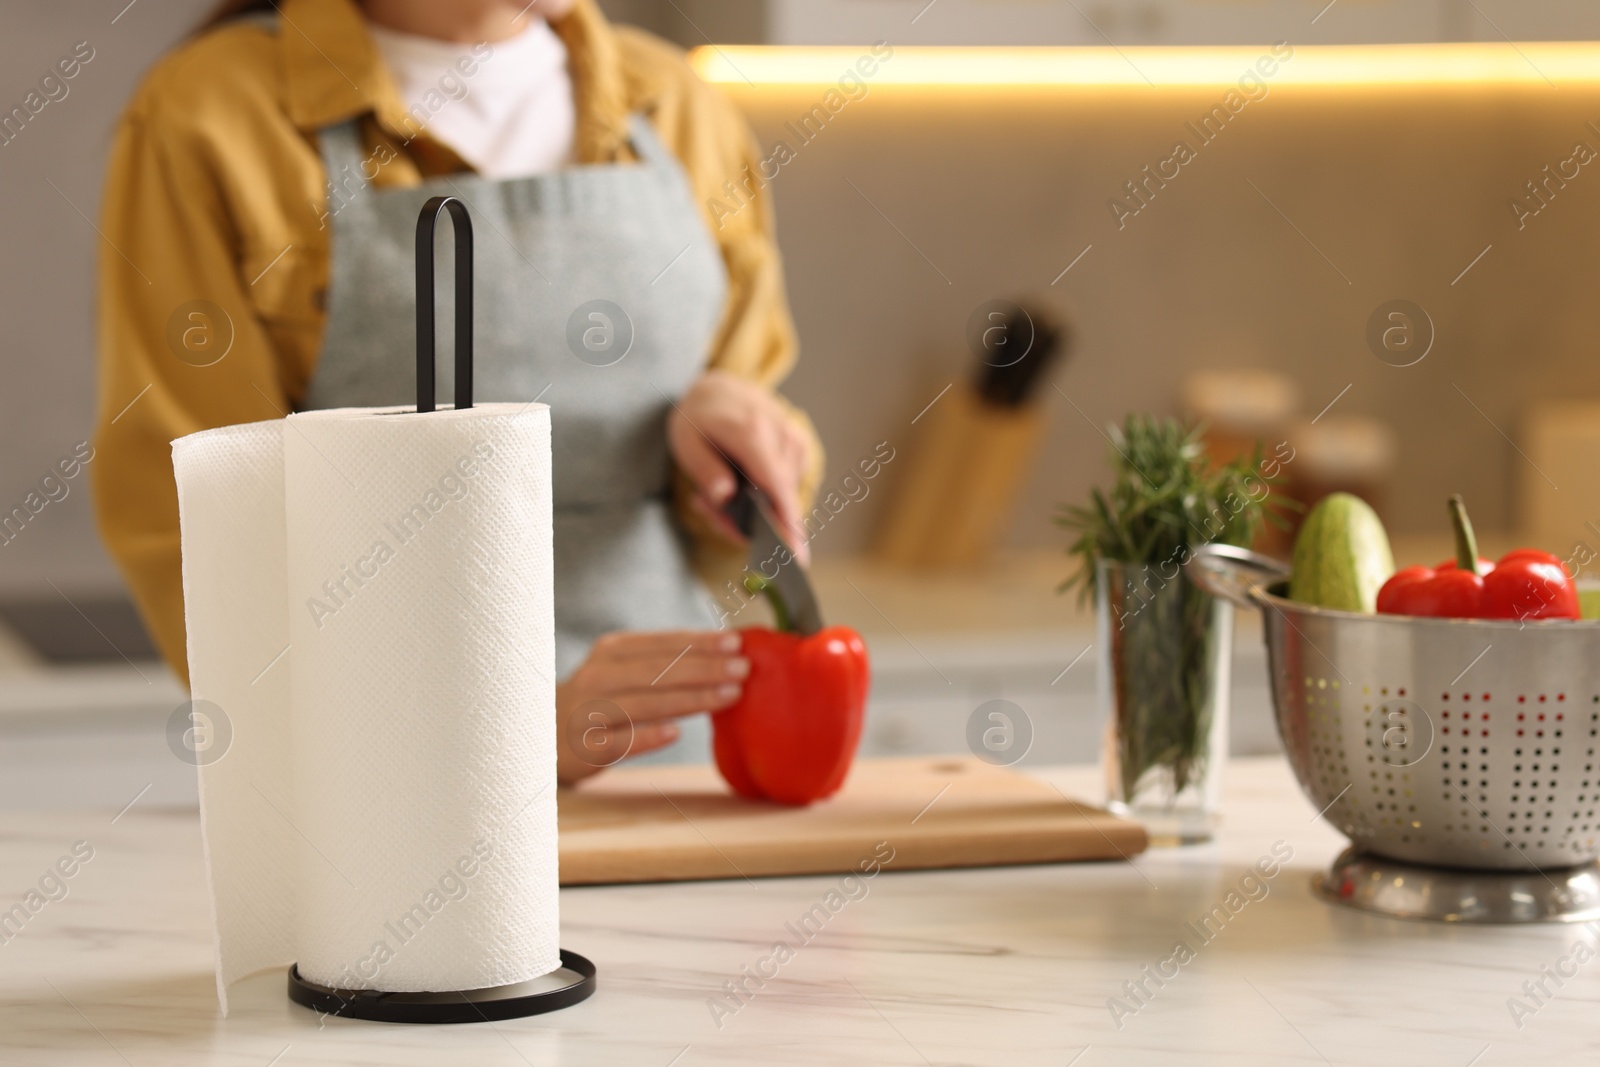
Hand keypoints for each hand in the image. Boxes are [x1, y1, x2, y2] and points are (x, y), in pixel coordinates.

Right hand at [556, 631, 747, 784]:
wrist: (544, 734)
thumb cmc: (600, 700)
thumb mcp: (622, 669)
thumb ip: (663, 662)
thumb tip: (722, 654)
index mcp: (611, 652)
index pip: (662, 643)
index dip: (699, 642)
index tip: (735, 642)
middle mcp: (598, 677)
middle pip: (658, 671)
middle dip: (704, 669)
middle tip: (743, 670)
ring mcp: (590, 712)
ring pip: (644, 703)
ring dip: (689, 699)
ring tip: (728, 696)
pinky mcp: (586, 748)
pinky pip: (619, 742)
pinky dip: (646, 737)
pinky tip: (674, 734)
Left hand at [667, 370, 811, 561]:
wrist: (720, 390)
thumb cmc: (699, 418)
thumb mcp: (687, 442)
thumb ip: (706, 471)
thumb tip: (724, 499)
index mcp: (753, 432)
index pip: (776, 487)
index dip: (787, 524)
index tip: (796, 556)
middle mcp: (783, 436)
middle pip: (778, 500)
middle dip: (744, 519)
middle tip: (708, 509)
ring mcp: (797, 442)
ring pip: (783, 497)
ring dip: (752, 508)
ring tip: (718, 492)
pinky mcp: (801, 449)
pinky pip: (786, 488)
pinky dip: (763, 496)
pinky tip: (739, 483)